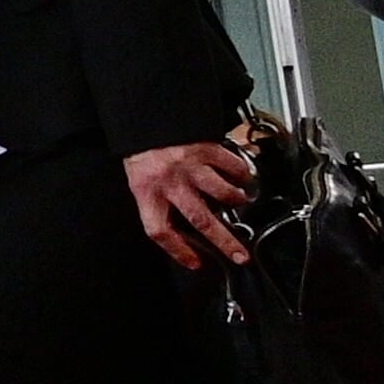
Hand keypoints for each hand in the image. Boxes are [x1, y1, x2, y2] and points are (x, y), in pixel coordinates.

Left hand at [126, 138, 255, 270]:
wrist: (145, 121)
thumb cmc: (143, 154)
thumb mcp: (140, 183)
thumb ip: (158, 206)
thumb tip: (184, 235)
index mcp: (147, 193)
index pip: (160, 231)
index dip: (178, 251)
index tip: (195, 263)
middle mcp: (170, 182)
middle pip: (201, 219)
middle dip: (225, 242)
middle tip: (241, 255)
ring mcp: (190, 166)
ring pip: (222, 192)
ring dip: (236, 201)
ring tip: (240, 202)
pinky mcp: (206, 148)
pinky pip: (232, 166)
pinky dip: (242, 175)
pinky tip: (243, 178)